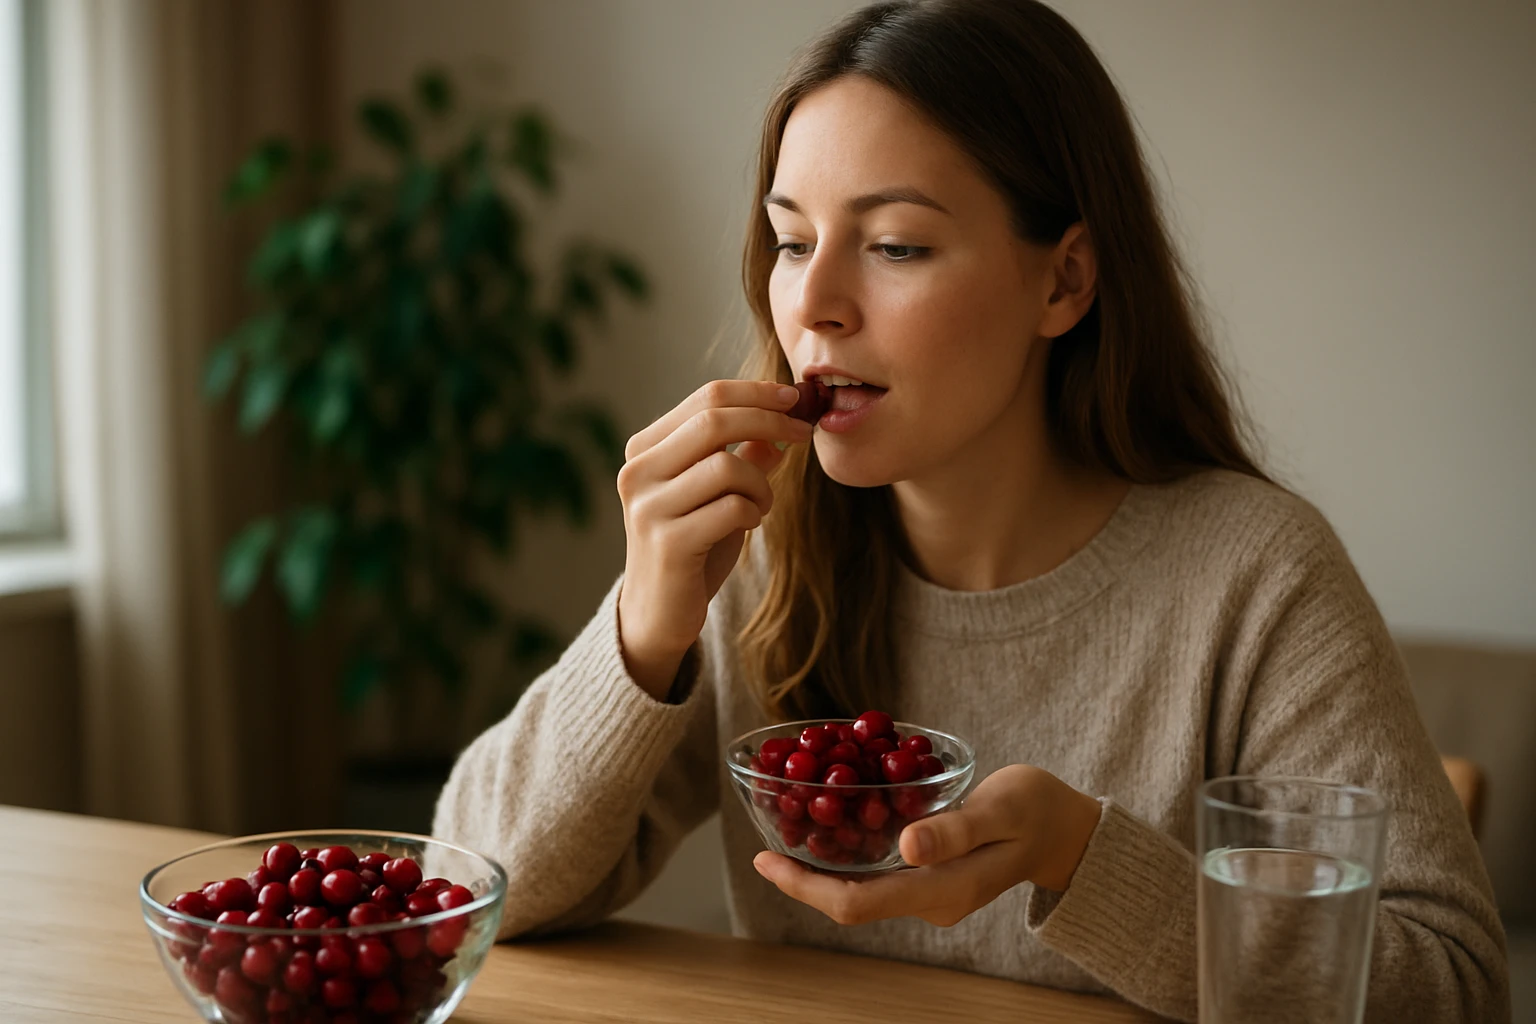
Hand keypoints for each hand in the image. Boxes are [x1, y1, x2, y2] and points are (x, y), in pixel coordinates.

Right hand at [616, 378, 813, 698]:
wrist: (661, 611)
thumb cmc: (693, 544)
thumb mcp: (718, 492)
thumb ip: (742, 453)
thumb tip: (783, 416)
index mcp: (645, 449)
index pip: (706, 398)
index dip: (756, 392)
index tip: (794, 397)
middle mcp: (638, 472)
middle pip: (715, 421)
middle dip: (770, 421)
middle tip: (803, 433)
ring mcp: (649, 507)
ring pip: (728, 466)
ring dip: (762, 482)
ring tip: (762, 503)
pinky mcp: (667, 542)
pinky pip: (732, 508)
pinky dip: (754, 511)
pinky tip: (749, 523)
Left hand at [753, 764, 1101, 926]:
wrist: (1066, 829)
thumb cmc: (1036, 811)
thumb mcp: (1001, 810)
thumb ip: (955, 829)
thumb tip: (905, 845)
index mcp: (940, 891)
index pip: (855, 902)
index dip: (804, 886)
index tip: (765, 859)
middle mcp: (929, 900)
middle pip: (849, 900)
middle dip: (803, 878)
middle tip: (764, 843)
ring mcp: (930, 892)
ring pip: (861, 887)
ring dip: (822, 865)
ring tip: (788, 830)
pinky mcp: (931, 876)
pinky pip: (878, 873)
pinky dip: (849, 852)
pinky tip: (831, 823)